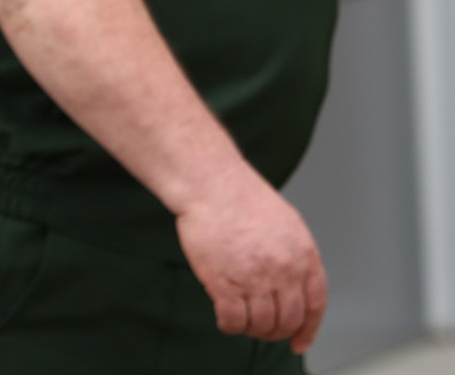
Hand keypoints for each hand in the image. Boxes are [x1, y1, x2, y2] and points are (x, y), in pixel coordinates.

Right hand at [174, 169, 326, 354]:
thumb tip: (292, 283)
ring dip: (252, 329)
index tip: (299, 341)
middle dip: (275, 331)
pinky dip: (230, 326)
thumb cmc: (241, 197)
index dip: (308, 329)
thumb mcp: (286, 223)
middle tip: (261, 328)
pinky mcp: (225, 284)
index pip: (315, 305)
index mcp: (304, 256)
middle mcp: (285, 271)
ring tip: (241, 319)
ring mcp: (256, 279)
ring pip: (262, 325)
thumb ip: (293, 255)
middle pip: (288, 320)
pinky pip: (234, 321)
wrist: (212, 185)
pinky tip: (224, 318)